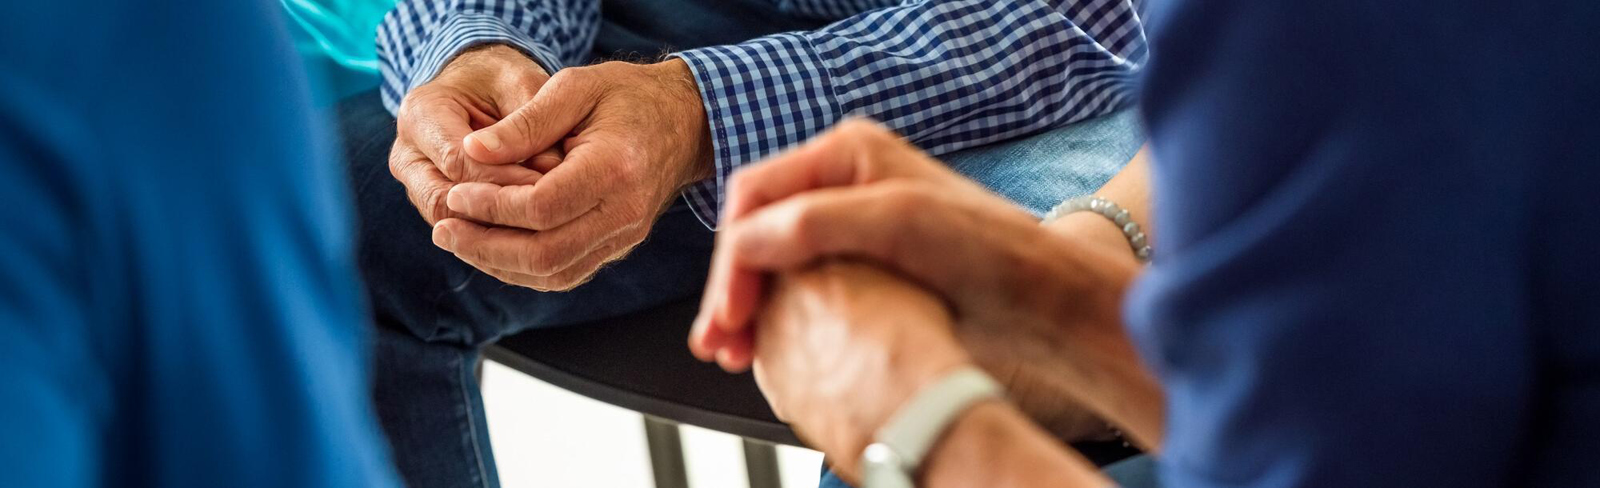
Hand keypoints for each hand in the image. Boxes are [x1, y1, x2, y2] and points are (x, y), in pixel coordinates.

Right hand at [389, 45, 553, 224]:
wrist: (480, 87)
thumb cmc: (503, 81)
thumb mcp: (521, 84)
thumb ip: (532, 124)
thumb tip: (551, 173)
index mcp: (421, 113)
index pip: (457, 161)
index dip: (503, 180)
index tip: (548, 187)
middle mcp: (408, 153)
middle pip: (444, 202)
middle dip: (497, 212)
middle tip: (548, 216)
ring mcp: (416, 184)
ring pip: (451, 224)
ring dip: (497, 229)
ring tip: (544, 226)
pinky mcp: (433, 204)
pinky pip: (461, 232)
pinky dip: (496, 235)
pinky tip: (534, 232)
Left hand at [428, 59, 713, 290]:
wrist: (684, 122)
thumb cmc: (627, 96)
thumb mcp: (576, 86)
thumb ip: (524, 122)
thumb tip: (471, 152)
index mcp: (616, 168)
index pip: (543, 207)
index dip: (492, 207)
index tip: (456, 194)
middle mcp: (625, 212)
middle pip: (546, 253)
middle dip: (486, 246)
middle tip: (444, 228)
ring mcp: (625, 236)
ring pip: (554, 273)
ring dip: (499, 264)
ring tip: (458, 240)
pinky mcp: (618, 247)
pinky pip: (566, 273)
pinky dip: (522, 269)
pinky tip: (490, 249)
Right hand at [688, 121, 1143, 440]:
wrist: (1044, 300)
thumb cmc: (989, 252)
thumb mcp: (902, 224)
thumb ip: (819, 222)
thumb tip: (748, 239)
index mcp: (847, 152)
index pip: (754, 196)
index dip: (732, 257)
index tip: (729, 311)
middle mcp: (843, 181)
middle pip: (756, 229)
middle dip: (732, 288)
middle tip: (720, 343)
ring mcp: (851, 223)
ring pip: (772, 262)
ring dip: (748, 307)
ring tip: (735, 354)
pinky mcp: (862, 263)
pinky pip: (799, 284)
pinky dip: (777, 316)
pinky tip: (770, 347)